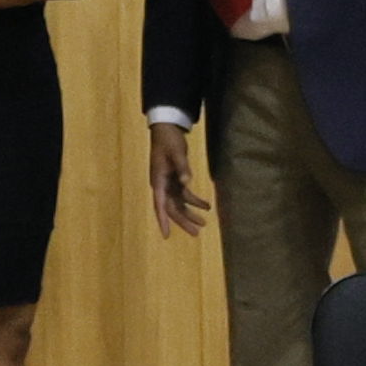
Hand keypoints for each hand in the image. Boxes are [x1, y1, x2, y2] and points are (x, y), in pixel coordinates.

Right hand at [145, 121, 207, 238]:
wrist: (166, 130)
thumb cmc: (169, 141)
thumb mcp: (176, 153)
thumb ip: (182, 168)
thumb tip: (186, 183)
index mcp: (158, 181)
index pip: (160, 205)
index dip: (163, 220)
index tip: (166, 235)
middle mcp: (161, 186)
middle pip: (172, 208)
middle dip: (183, 221)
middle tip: (196, 233)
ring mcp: (168, 183)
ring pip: (178, 204)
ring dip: (190, 213)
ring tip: (204, 223)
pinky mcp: (175, 179)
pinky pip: (184, 194)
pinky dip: (195, 200)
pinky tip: (207, 206)